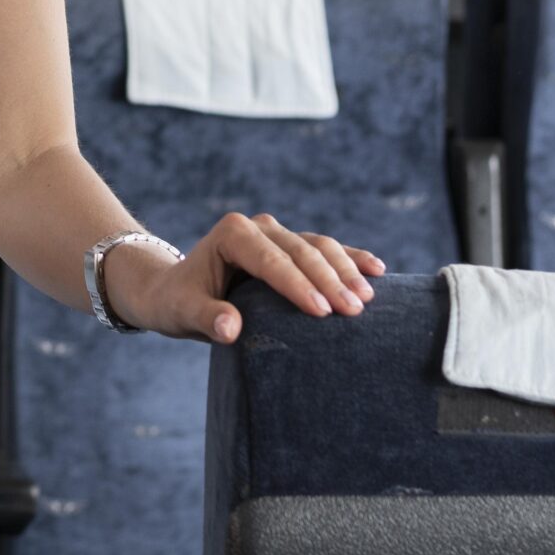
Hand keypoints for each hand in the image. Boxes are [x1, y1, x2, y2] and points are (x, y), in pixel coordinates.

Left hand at [102, 213, 382, 343]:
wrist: (176, 289)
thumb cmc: (179, 303)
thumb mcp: (184, 313)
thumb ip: (207, 318)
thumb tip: (230, 328)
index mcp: (232, 234)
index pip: (271, 260)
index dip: (298, 285)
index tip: (323, 312)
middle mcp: (257, 226)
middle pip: (301, 250)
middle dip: (329, 280)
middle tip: (353, 311)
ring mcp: (277, 233)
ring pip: (319, 246)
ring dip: (346, 270)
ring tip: (366, 299)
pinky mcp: (291, 244)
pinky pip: (326, 248)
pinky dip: (351, 258)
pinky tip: (378, 270)